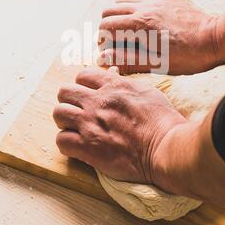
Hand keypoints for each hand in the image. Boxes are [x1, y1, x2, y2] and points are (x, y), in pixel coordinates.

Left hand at [54, 67, 186, 186]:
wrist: (166, 148)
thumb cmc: (163, 121)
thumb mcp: (147, 91)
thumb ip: (125, 84)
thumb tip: (112, 76)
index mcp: (113, 86)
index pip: (82, 75)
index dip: (83, 85)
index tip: (88, 95)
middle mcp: (97, 102)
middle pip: (64, 92)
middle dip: (69, 101)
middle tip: (78, 112)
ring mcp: (90, 124)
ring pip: (58, 114)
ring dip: (64, 121)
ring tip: (74, 129)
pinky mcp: (87, 147)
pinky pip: (61, 140)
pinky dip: (66, 144)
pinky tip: (77, 147)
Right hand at [98, 0, 218, 74]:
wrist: (217, 38)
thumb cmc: (189, 55)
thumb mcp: (157, 64)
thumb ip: (128, 60)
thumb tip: (104, 58)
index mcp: (140, 25)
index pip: (105, 27)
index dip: (103, 42)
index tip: (110, 52)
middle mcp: (145, 8)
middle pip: (109, 10)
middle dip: (107, 27)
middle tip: (116, 42)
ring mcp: (156, 0)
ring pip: (124, 1)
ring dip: (120, 16)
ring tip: (129, 33)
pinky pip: (142, 0)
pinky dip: (136, 11)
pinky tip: (148, 26)